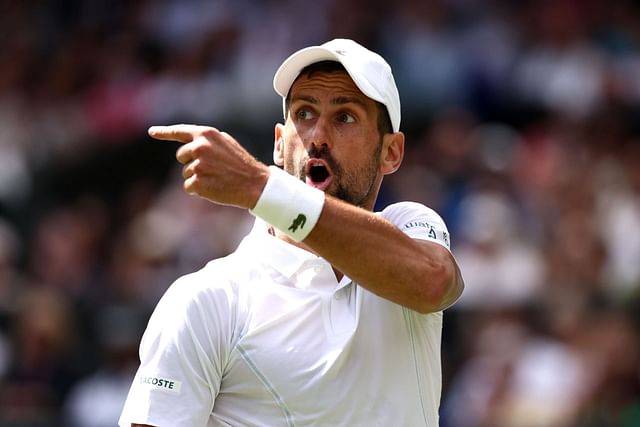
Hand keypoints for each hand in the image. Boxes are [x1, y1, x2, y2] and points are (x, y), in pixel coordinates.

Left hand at [149, 124, 268, 208]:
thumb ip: (206, 140)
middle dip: (192, 162)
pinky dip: (198, 190)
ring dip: (198, 177)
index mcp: (206, 134)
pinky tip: (213, 187)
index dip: (164, 132)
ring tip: (217, 178)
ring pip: (186, 173)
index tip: (151, 132)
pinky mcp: (197, 182)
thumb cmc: (241, 164)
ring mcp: (197, 164)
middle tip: (213, 168)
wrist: (254, 183)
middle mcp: (199, 147)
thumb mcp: (225, 143)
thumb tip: (190, 143)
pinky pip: (188, 187)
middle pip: (181, 156)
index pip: (179, 132)